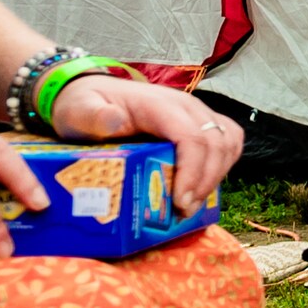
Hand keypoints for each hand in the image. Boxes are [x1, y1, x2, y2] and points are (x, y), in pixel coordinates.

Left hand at [43, 75, 250, 209]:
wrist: (91, 95)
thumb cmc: (85, 107)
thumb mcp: (79, 111)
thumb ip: (93, 115)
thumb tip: (115, 120)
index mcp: (158, 105)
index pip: (191, 136)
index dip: (192, 171)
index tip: (180, 202)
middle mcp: (185, 105)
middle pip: (215, 143)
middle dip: (205, 182)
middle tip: (184, 211)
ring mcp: (196, 112)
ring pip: (228, 142)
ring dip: (217, 175)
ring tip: (193, 203)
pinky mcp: (201, 122)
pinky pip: (228, 140)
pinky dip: (224, 165)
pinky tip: (204, 185)